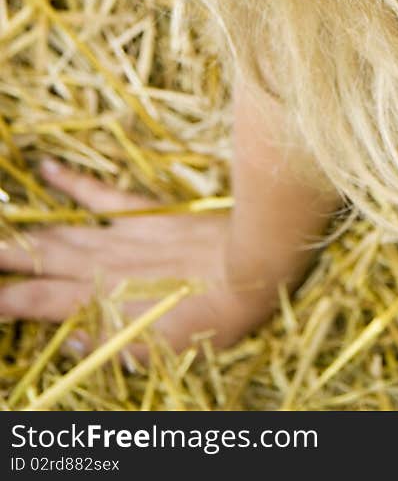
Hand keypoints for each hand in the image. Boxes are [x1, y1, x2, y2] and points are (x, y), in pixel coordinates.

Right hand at [0, 159, 286, 360]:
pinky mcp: (143, 213)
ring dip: (22, 231)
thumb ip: (107, 348)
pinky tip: (47, 168)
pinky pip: (100, 193)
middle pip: (37, 261)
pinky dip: (72, 180)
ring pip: (59, 231)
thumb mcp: (157, 352)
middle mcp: (99, 267)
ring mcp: (120, 235)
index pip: (34, 303)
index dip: (3, 300)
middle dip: (2, 257)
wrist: (248, 268)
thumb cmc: (208, 321)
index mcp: (99, 304)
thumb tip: (67, 339)